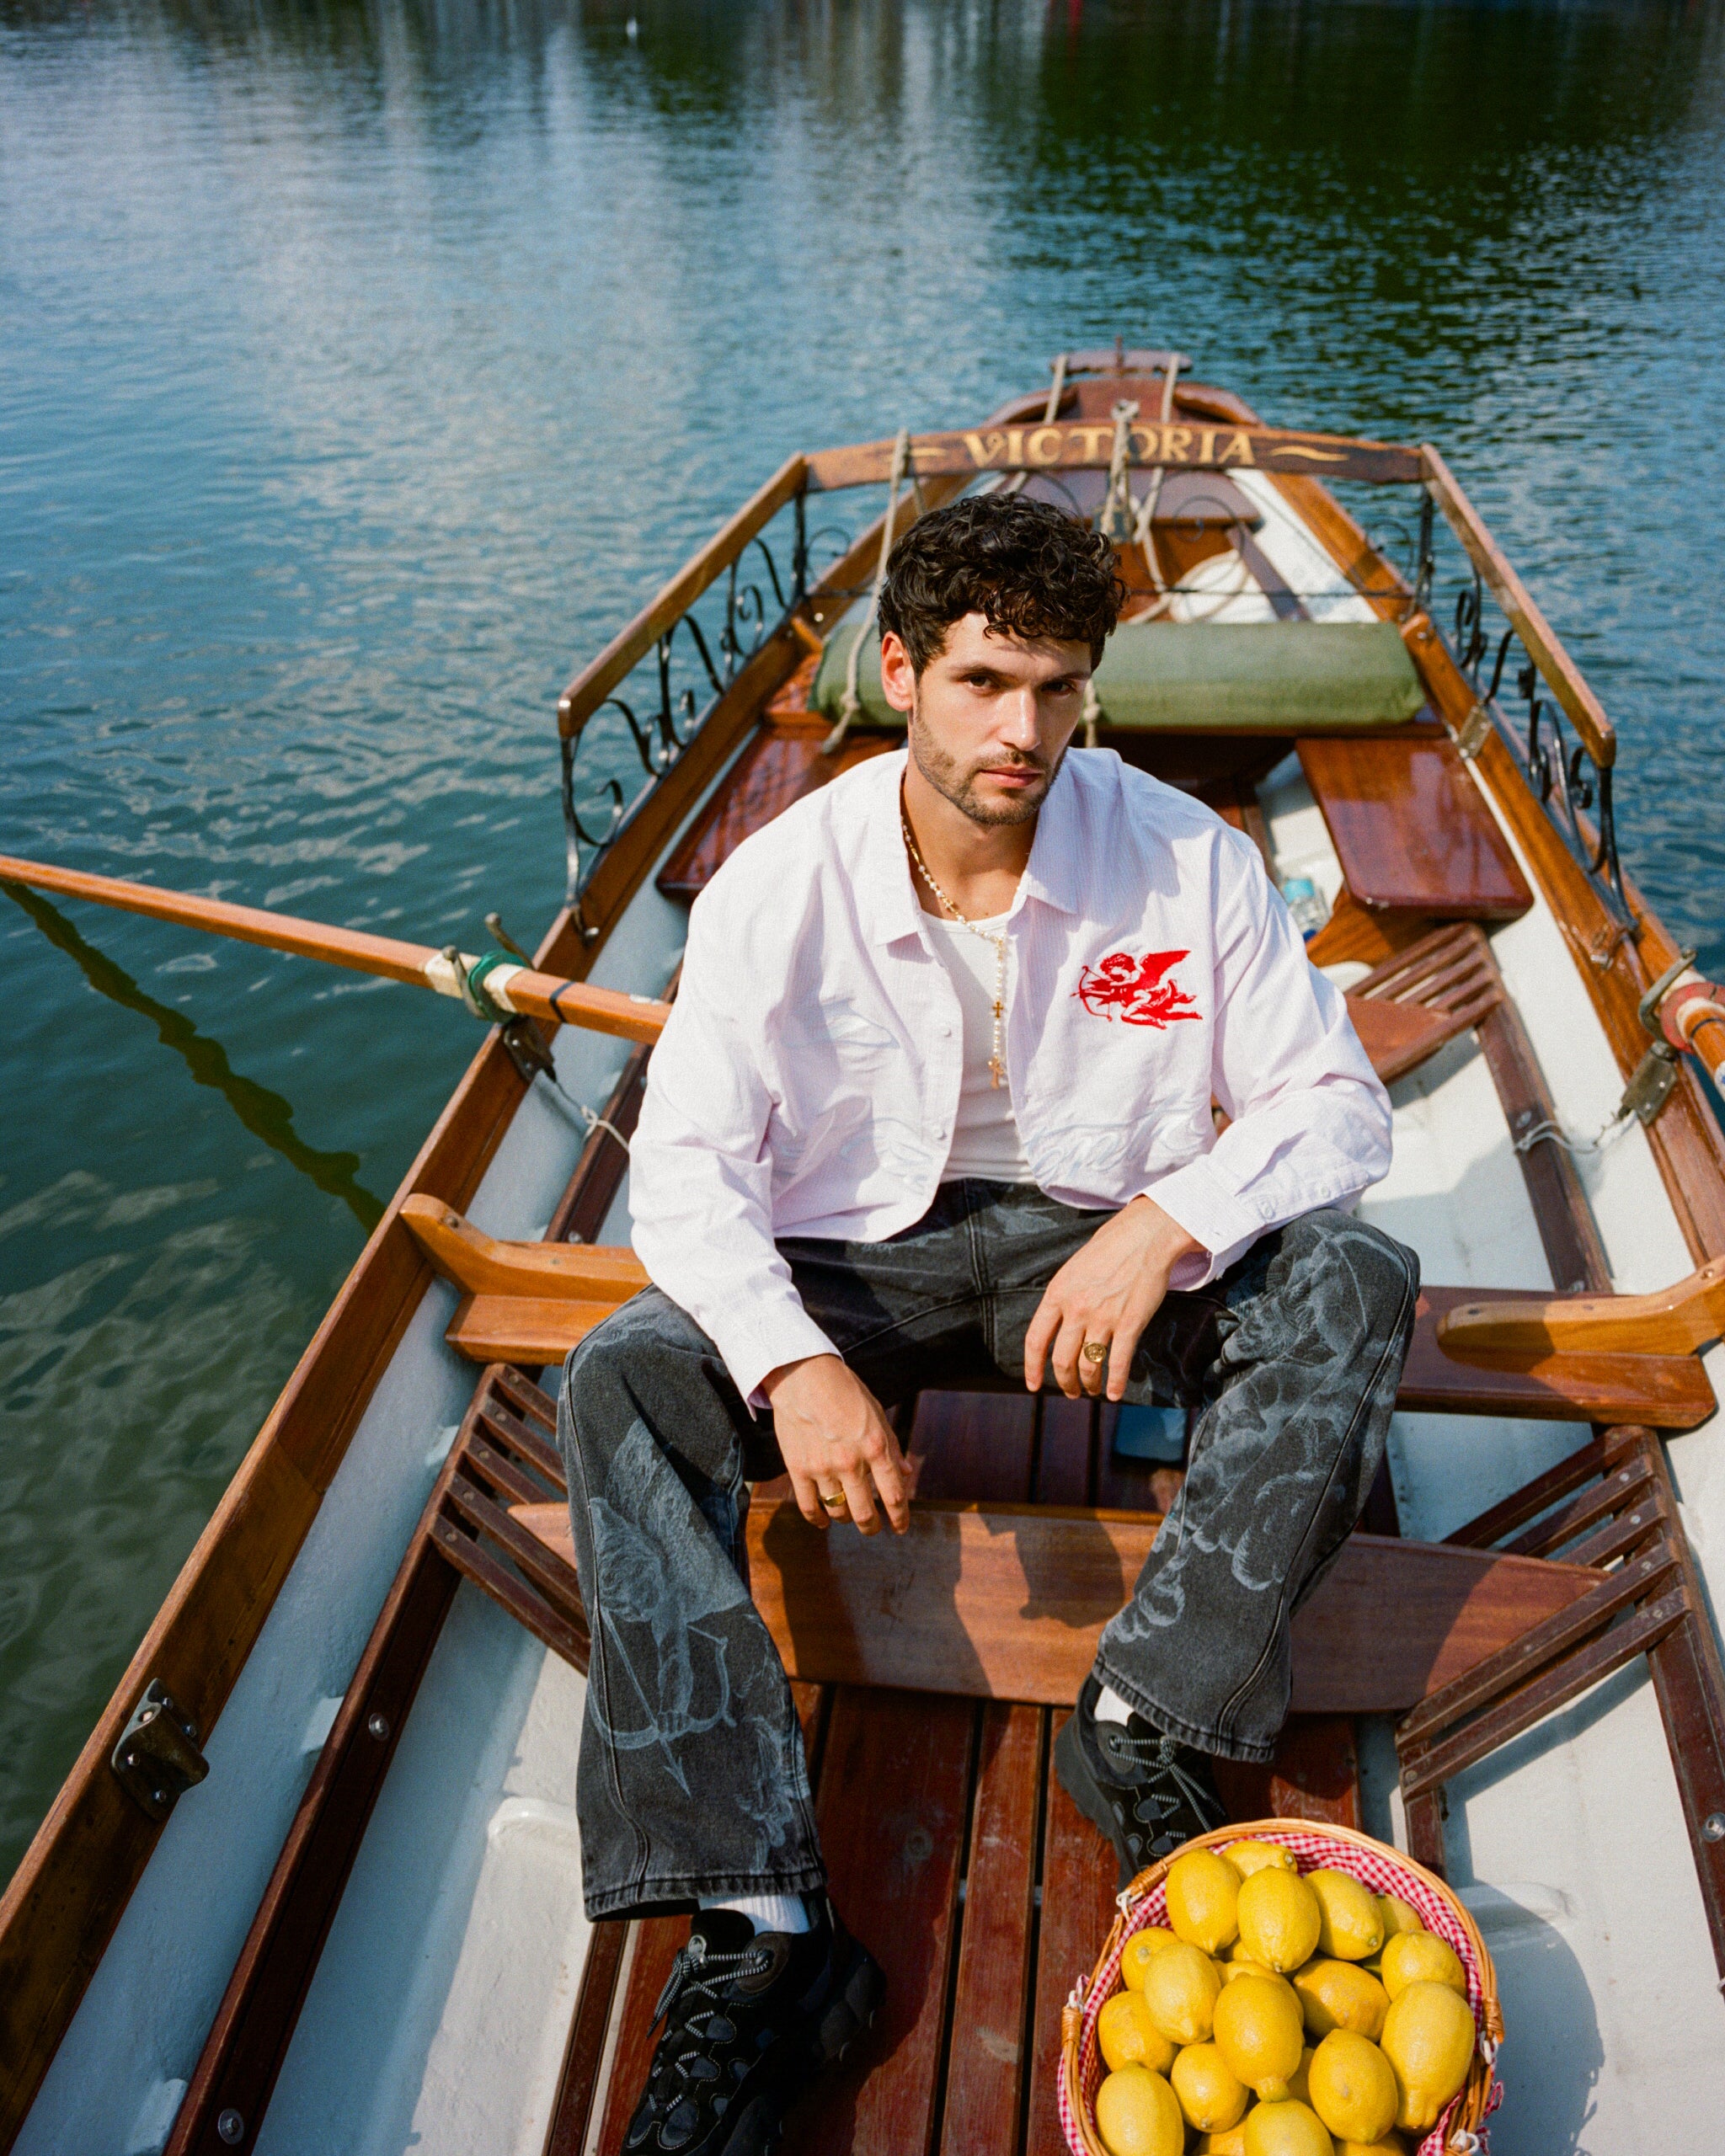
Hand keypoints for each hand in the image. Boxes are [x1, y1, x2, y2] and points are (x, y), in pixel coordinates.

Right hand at [761, 1355, 910, 1536]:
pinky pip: (808, 1506)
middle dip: (872, 1527)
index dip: (900, 1517)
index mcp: (875, 1446)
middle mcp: (850, 1462)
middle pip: (865, 1513)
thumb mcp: (876, 1413)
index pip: (894, 1495)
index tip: (901, 1528)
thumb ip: (891, 1445)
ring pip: (838, 1512)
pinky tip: (823, 1521)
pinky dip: (817, 1520)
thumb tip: (905, 1472)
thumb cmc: (844, 1390)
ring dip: (845, 1519)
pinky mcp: (798, 1468)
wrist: (802, 1375)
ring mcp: (822, 1467)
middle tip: (873, 1529)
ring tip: (848, 1516)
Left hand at [1023, 1198, 1203, 1402]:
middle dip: (1065, 1382)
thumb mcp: (1073, 1270)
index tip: (1033, 1385)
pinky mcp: (1129, 1323)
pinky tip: (1114, 1393)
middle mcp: (1076, 1308)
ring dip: (1089, 1384)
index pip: (1035, 1339)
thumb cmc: (1109, 1249)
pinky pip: (1117, 1363)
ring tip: (1092, 1389)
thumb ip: (1062, 1298)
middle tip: (1071, 1390)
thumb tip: (1056, 1326)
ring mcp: (1103, 1317)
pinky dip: (1114, 1383)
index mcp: (1057, 1293)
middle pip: (1062, 1360)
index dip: (1032, 1367)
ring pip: (1088, 1365)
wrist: (1145, 1236)